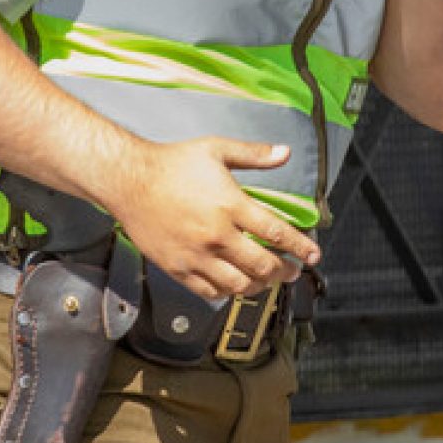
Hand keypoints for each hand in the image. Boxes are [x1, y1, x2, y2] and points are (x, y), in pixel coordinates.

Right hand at [105, 137, 320, 300]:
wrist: (129, 180)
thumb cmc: (171, 163)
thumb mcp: (217, 149)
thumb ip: (254, 155)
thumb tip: (284, 153)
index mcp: (231, 205)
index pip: (277, 233)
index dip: (301, 246)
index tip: (313, 254)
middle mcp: (217, 235)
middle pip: (263, 265)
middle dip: (285, 272)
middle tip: (293, 271)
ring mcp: (197, 256)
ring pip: (239, 285)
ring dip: (259, 286)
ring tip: (266, 280)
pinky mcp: (177, 268)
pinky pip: (209, 291)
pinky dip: (227, 292)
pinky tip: (233, 285)